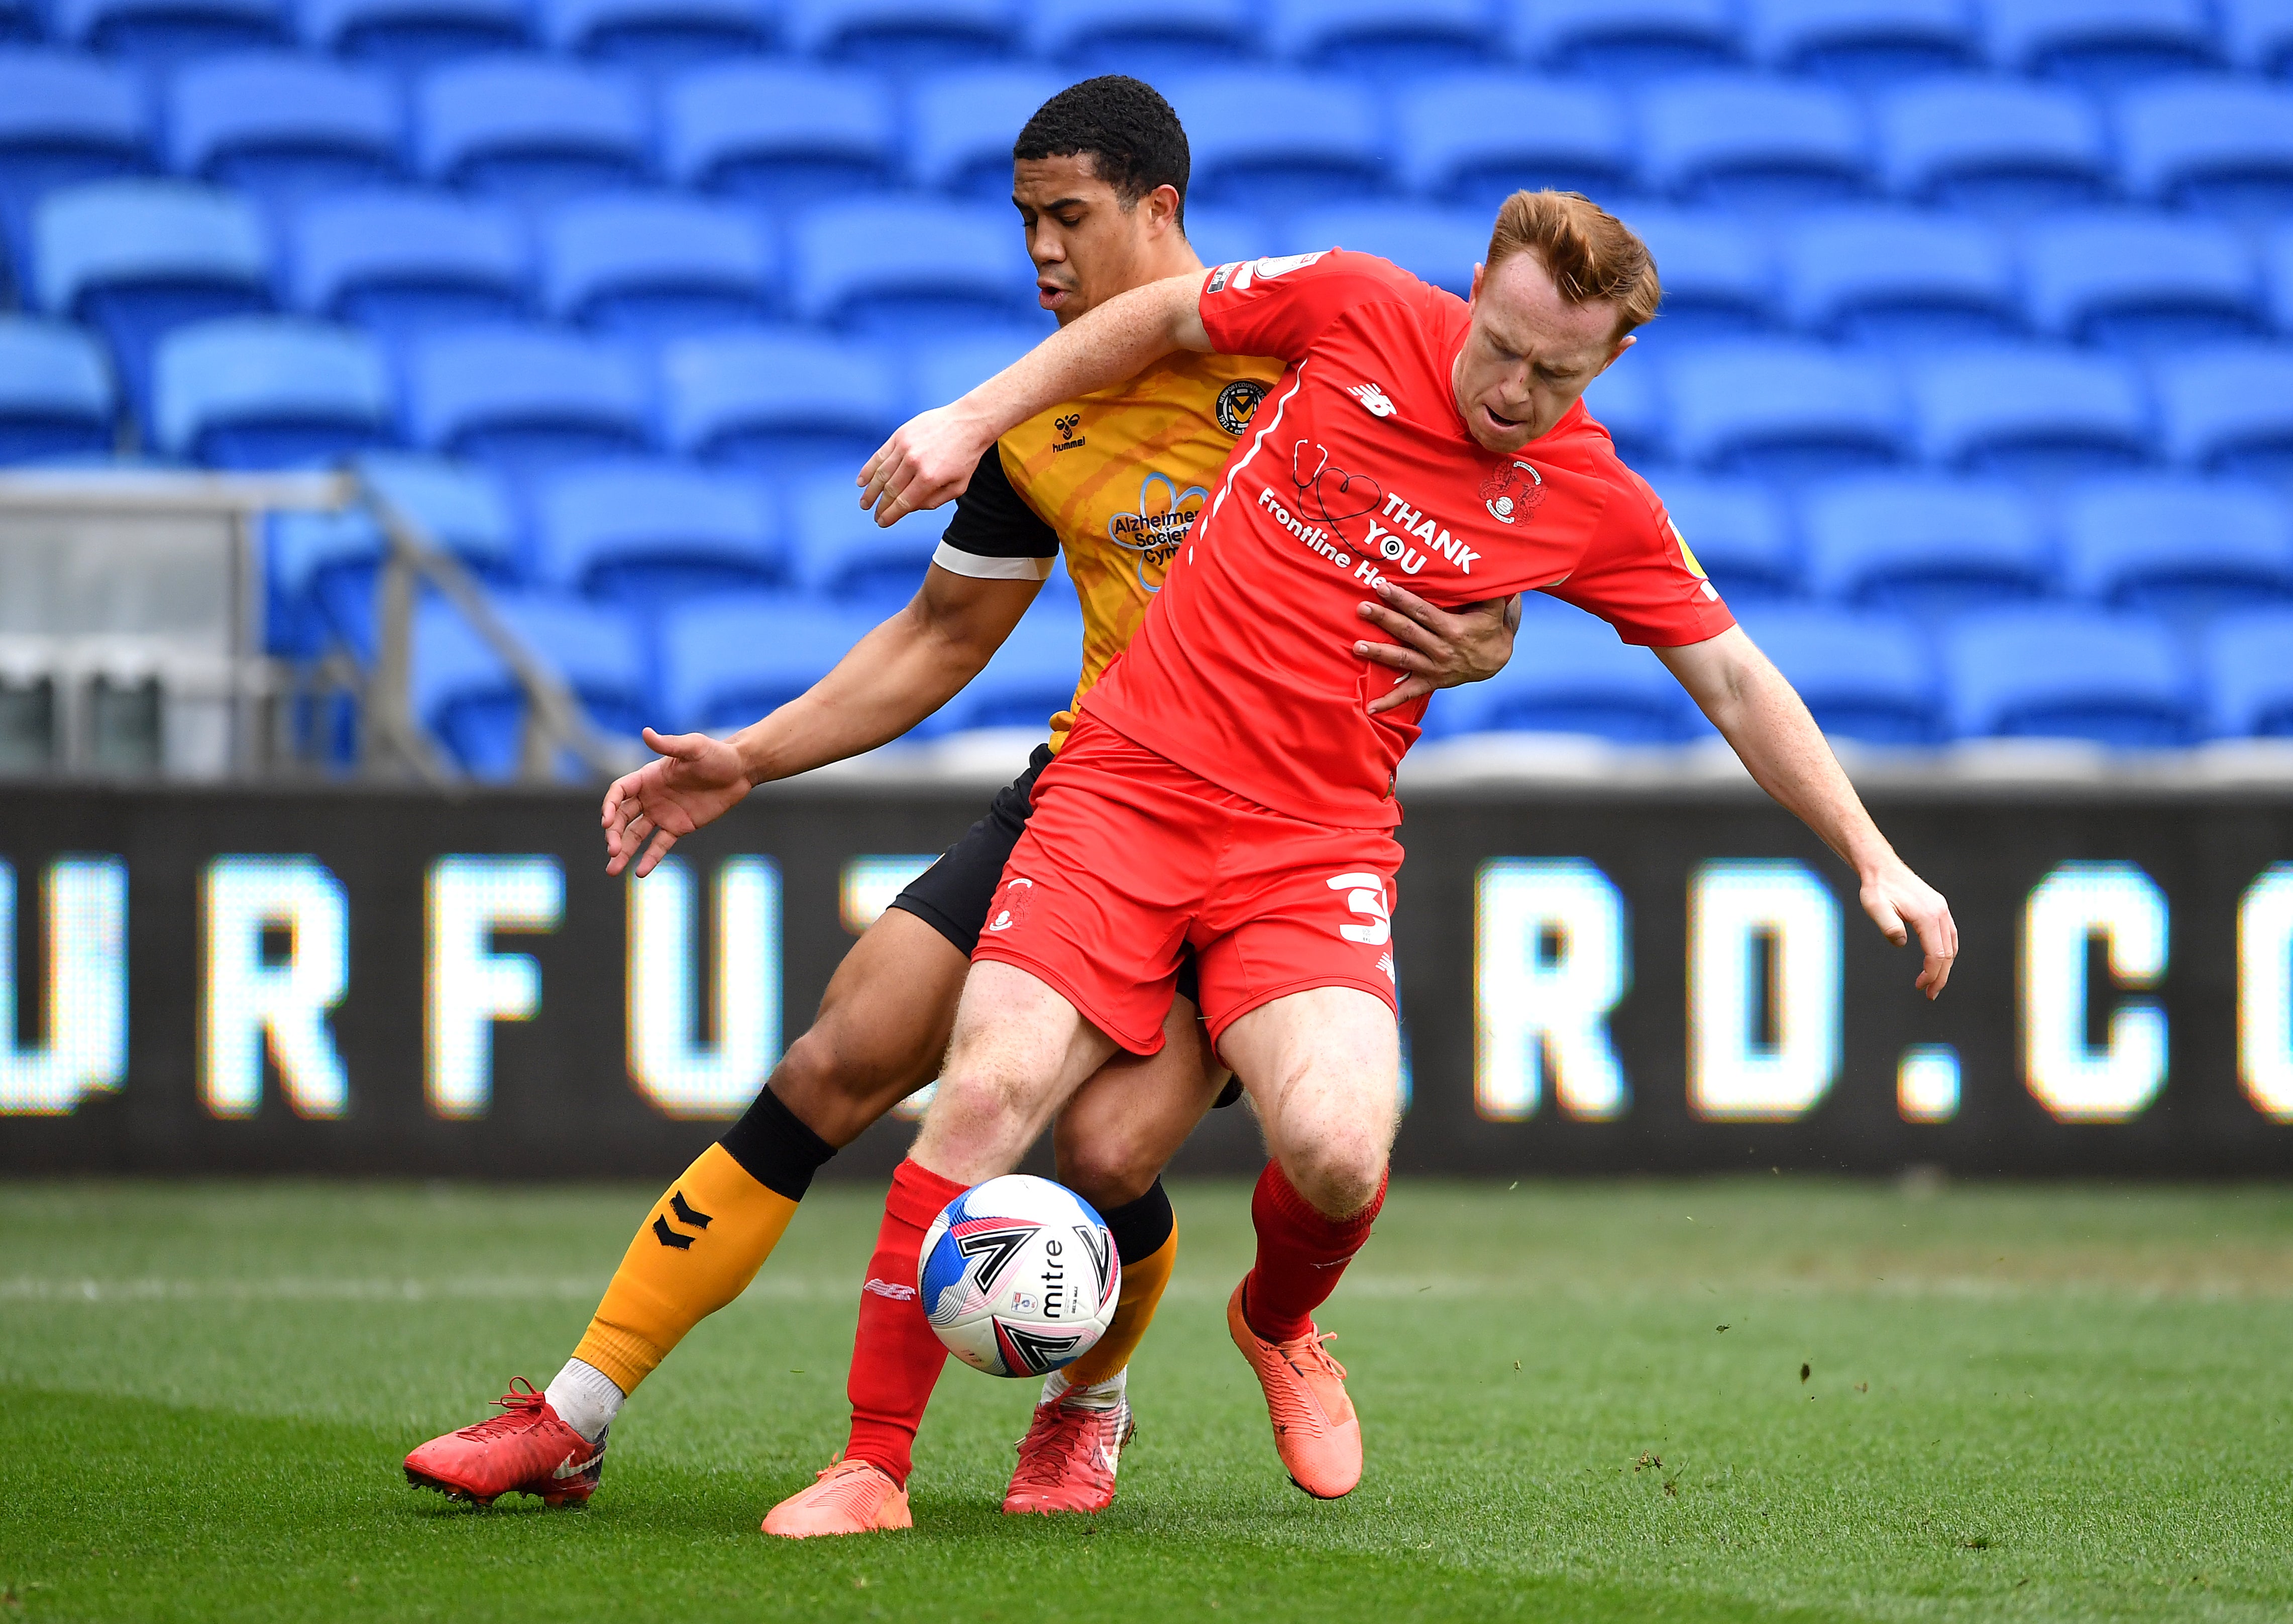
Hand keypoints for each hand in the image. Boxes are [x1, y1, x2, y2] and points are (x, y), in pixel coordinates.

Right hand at [601, 727, 752, 877]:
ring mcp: (662, 814)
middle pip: (623, 817)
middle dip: (614, 834)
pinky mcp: (678, 828)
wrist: (740, 771)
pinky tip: (639, 873)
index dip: (610, 806)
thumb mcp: (694, 747)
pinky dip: (650, 858)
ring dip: (624, 851)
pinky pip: (660, 845)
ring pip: (636, 835)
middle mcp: (650, 797)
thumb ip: (669, 744)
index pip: (619, 792)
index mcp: (648, 777)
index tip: (607, 822)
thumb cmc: (716, 754)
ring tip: (612, 870)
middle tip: (612, 850)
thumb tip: (646, 732)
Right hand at [857, 404, 984, 527]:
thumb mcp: (958, 487)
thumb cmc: (965, 456)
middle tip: (873, 515)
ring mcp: (905, 447)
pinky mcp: (900, 435)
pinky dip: (868, 469)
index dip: (890, 515)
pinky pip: (880, 455)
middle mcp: (914, 463)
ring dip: (870, 491)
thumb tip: (909, 508)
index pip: (903, 503)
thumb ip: (933, 501)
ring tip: (864, 503)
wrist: (968, 422)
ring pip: (881, 474)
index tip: (882, 522)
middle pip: (890, 491)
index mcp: (929, 479)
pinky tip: (862, 481)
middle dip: (879, 506)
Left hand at [1356, 582, 1521, 714]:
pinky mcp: (1431, 682)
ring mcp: (1434, 668)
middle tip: (1362, 608)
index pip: (1422, 611)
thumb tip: (1482, 561)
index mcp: (1453, 629)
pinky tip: (1371, 708)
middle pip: (1407, 632)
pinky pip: (1409, 694)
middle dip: (1384, 619)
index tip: (1381, 587)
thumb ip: (1483, 586)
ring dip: (1378, 653)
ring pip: (1402, 659)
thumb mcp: (1492, 605)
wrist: (1496, 660)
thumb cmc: (1489, 626)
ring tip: (1356, 646)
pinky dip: (1390, 701)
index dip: (1401, 599)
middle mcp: (1442, 650)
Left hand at [1860, 859, 1958, 998]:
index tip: (1920, 987)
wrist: (1881, 868)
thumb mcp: (1876, 907)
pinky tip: (1937, 961)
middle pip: (1948, 953)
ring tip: (1933, 982)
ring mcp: (1942, 910)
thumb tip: (1901, 943)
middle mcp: (1940, 913)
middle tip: (1929, 994)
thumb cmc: (1877, 889)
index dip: (1931, 974)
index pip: (1937, 954)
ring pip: (1951, 945)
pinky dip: (1946, 952)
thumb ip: (1889, 926)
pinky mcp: (1939, 908)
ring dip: (1944, 966)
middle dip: (1940, 976)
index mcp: (1928, 916)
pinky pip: (1949, 935)